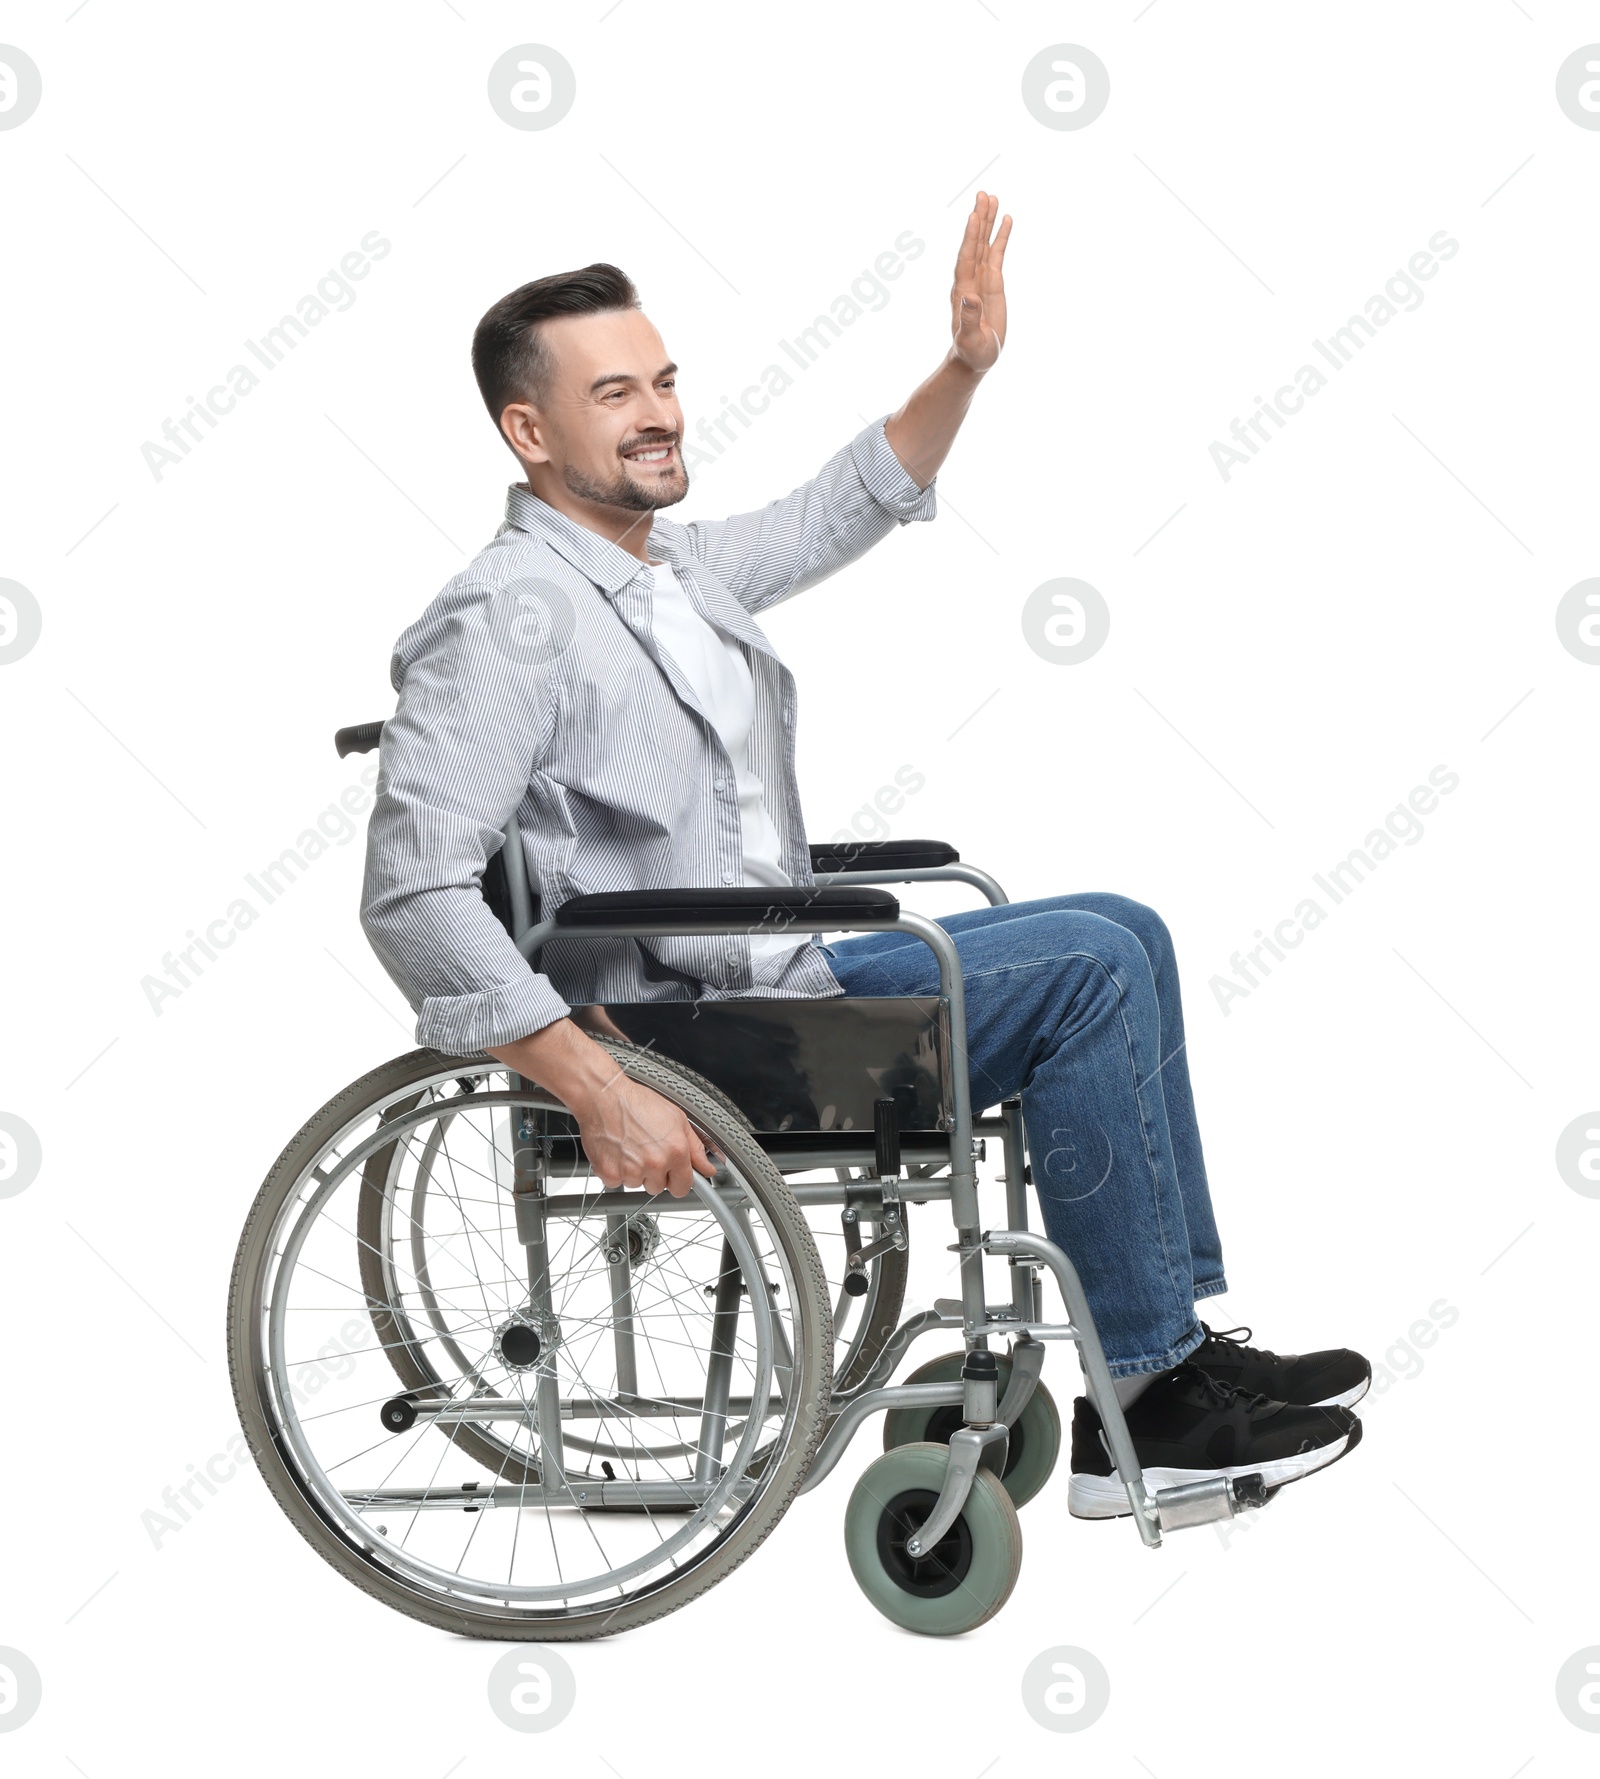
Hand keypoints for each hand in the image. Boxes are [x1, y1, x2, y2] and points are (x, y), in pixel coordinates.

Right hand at [571, 1069, 716, 1198]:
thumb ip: (695, 1148)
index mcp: (676, 1151)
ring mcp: (632, 1170)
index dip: (677, 1180)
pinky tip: (617, 1152)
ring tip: (629, 1147)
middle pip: (658, 1188)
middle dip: (654, 1174)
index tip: (672, 1174)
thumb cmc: (637, 1103)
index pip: (683, 1187)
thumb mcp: (676, 1119)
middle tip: (645, 1151)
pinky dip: (615, 1171)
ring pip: (637, 1185)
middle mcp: (655, 1163)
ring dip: (634, 1172)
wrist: (603, 1097)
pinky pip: (616, 1183)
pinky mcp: (610, 1173)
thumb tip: (708, 1168)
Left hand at [949, 191, 1011, 374]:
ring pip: (985, 244)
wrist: (974, 359)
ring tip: (993, 198)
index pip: (966, 258)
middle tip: (983, 194)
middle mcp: (970, 280)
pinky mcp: (993, 283)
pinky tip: (1007, 220)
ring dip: (988, 222)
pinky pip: (997, 255)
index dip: (970, 237)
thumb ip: (969, 319)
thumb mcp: (970, 339)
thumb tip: (969, 298)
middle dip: (979, 220)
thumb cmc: (972, 353)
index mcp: (962, 290)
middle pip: (974, 244)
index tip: (974, 215)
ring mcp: (981, 279)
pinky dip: (1001, 237)